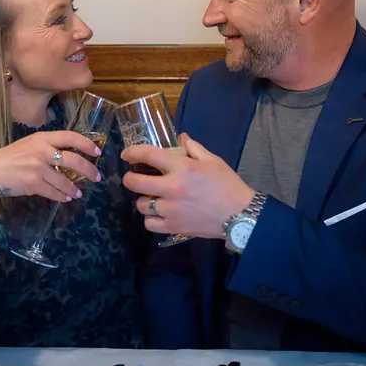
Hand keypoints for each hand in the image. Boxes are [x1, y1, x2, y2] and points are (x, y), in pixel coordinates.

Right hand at [0, 130, 101, 205]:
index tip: (97, 152)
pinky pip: (54, 192)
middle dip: (89, 170)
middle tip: (96, 177)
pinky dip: (62, 196)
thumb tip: (68, 157)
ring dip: (73, 189)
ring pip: (64, 180)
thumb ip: (46, 148)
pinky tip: (65, 198)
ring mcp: (38, 168)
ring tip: (77, 193)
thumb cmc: (7, 158)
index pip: (70, 136)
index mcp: (41, 138)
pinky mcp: (34, 183)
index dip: (86, 144)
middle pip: (74, 160)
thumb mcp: (27, 145)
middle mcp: (42, 151)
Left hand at [121, 133, 254, 237]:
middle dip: (129, 178)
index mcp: (182, 168)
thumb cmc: (228, 184)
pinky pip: (149, 223)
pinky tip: (158, 214)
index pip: (148, 155)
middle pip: (135, 183)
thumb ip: (193, 148)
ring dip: (143, 199)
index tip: (126, 154)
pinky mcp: (173, 227)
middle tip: (134, 177)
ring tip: (151, 197)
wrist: (239, 214)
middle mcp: (172, 188)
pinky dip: (151, 218)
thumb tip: (180, 138)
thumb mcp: (213, 161)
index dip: (132, 152)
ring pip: (140, 205)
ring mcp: (171, 210)